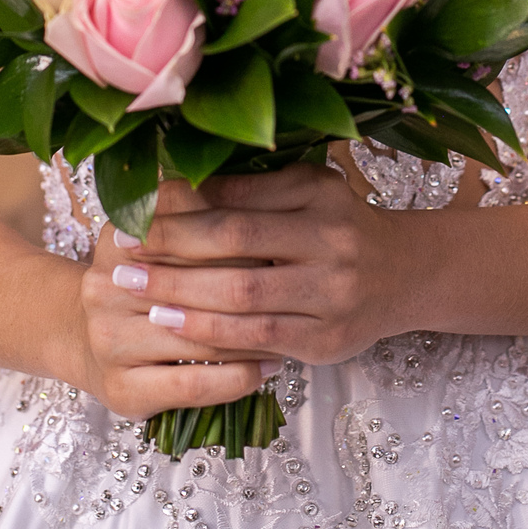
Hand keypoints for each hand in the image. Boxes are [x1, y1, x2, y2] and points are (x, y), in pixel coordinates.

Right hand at [76, 220, 274, 421]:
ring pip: (198, 338)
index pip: (189, 231)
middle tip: (298, 284)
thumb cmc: (141, 280)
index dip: (241, 237)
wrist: (78, 333)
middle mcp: (104, 288)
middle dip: (251, 285)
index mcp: (118, 238)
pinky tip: (266, 368)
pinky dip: (237, 379)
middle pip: (195, 285)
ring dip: (252, 336)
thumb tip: (265, 205)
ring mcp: (109, 341)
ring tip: (291, 327)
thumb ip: (199, 215)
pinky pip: (192, 386)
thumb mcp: (159, 236)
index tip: (283, 241)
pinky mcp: (122, 390)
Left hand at [106, 165, 419, 367]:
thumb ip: (251, 189)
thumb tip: (175, 188)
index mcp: (319, 195)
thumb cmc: (340, 224)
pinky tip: (174, 324)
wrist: (406, 274)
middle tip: (121, 250)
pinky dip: (212, 332)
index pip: (237, 198)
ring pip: (243, 295)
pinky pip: (259, 338)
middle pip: (235, 243)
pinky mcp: (327, 341)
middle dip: (171, 247)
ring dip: (182, 293)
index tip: (135, 208)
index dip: (181, 205)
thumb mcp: (306, 190)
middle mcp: (330, 241)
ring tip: (136, 288)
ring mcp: (332, 295)